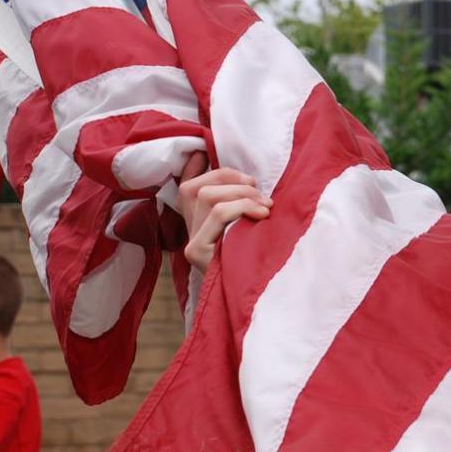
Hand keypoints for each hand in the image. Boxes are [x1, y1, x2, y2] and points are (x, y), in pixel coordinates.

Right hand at [178, 153, 271, 270]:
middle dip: (232, 179)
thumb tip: (245, 174)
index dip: (195, 166)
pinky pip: (217, 213)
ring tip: (265, 206)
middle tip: (260, 192)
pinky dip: (241, 207)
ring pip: (207, 196)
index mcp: (197, 221)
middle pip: (197, 186)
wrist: (255, 299)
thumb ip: (241, 201)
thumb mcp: (250, 224)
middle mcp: (189, 230)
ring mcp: (191, 242)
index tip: (204, 152)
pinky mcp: (197, 252)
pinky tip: (260, 216)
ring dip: (242, 194)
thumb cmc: (258, 257)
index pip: (186, 186)